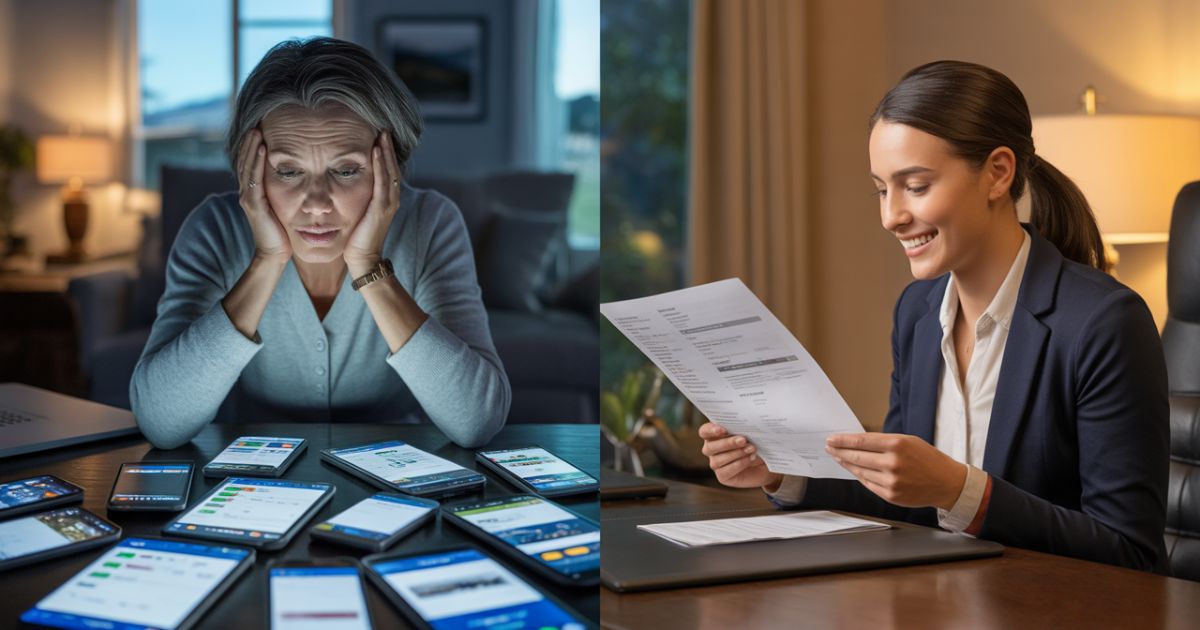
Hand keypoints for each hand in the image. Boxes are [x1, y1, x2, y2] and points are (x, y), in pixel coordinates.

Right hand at [236, 128, 290, 263]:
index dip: (254, 147)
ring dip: (251, 147)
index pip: (251, 164)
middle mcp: (248, 192)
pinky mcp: (253, 204)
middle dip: (250, 142)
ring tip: (256, 130)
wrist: (275, 255)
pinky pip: (254, 178)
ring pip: (247, 166)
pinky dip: (256, 162)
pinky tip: (261, 148)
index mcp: (255, 192)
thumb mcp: (284, 208)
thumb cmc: (282, 233)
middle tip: (256, 122)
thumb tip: (299, 179)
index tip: (261, 129)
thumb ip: (286, 194)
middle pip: (246, 161)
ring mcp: (249, 198)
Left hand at [345, 131, 401, 274]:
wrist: (362, 259)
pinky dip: (381, 164)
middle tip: (383, 128)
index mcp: (386, 199)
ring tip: (382, 134)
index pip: (388, 170)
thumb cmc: (356, 238)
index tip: (378, 135)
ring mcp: (388, 203)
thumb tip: (345, 184)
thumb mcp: (358, 212)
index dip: (385, 152)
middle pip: (392, 166)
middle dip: (388, 147)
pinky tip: (376, 150)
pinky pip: (383, 181)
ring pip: (390, 171)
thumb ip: (357, 198)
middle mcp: (391, 198)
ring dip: (386, 151)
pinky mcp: (381, 208)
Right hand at [699, 423, 783, 489]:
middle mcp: (712, 449)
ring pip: (717, 460)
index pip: (704, 431)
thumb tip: (748, 424)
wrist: (764, 463)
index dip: (711, 430)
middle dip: (727, 443)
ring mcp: (716, 463)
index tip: (723, 430)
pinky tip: (750, 459)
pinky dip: (739, 464)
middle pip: (710, 447)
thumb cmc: (756, 443)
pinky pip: (725, 471)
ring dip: (736, 454)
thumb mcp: (752, 433)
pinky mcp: (723, 476)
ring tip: (751, 449)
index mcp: (714, 434)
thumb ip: (745, 428)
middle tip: (743, 440)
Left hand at [825, 433, 966, 509]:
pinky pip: (868, 483)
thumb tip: (859, 442)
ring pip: (860, 471)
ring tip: (838, 457)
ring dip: (846, 464)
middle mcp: (893, 463)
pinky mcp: (890, 495)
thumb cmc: (928, 460)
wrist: (947, 483)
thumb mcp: (908, 441)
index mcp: (897, 445)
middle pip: (857, 456)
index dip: (843, 440)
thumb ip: (884, 442)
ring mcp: (891, 481)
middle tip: (829, 447)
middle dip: (840, 451)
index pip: (861, 441)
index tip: (832, 439)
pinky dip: (858, 476)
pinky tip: (852, 470)